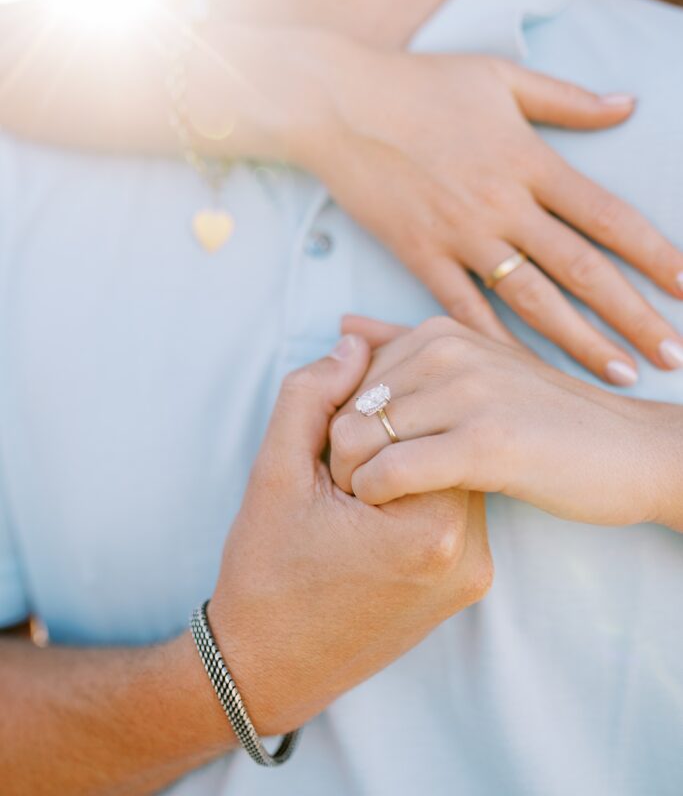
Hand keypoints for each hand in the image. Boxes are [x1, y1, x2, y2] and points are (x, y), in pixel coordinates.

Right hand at [208, 334, 490, 737]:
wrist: (266, 668)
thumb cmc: (266, 572)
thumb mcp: (275, 471)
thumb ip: (312, 394)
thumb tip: (356, 340)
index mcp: (428, 526)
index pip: (421, 417)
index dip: (370, 413)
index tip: (328, 451)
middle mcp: (469, 553)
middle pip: (443, 442)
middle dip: (393, 434)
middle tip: (337, 464)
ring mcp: (474, 575)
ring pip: (449, 471)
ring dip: (407, 461)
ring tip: (351, 493)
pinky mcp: (467, 585)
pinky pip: (453, 510)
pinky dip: (417, 494)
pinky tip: (369, 514)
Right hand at [263, 32, 682, 383]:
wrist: (338, 104)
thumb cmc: (420, 84)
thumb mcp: (500, 76)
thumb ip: (566, 99)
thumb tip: (628, 104)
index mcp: (528, 160)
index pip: (606, 216)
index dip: (654, 253)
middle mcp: (502, 204)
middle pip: (581, 270)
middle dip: (634, 316)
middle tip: (674, 354)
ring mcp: (459, 235)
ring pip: (531, 300)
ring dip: (580, 341)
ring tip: (621, 374)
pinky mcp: (419, 256)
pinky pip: (464, 310)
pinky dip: (497, 343)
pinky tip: (527, 374)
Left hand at [329, 316, 682, 531]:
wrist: (628, 449)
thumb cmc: (545, 416)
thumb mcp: (475, 365)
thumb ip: (405, 344)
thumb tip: (343, 327)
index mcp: (439, 331)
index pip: (343, 378)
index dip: (338, 425)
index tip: (359, 459)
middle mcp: (447, 350)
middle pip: (341, 409)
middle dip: (338, 457)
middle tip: (360, 490)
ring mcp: (468, 393)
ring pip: (356, 437)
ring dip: (353, 481)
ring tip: (378, 502)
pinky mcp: (486, 443)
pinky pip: (392, 471)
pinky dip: (377, 495)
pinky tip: (394, 507)